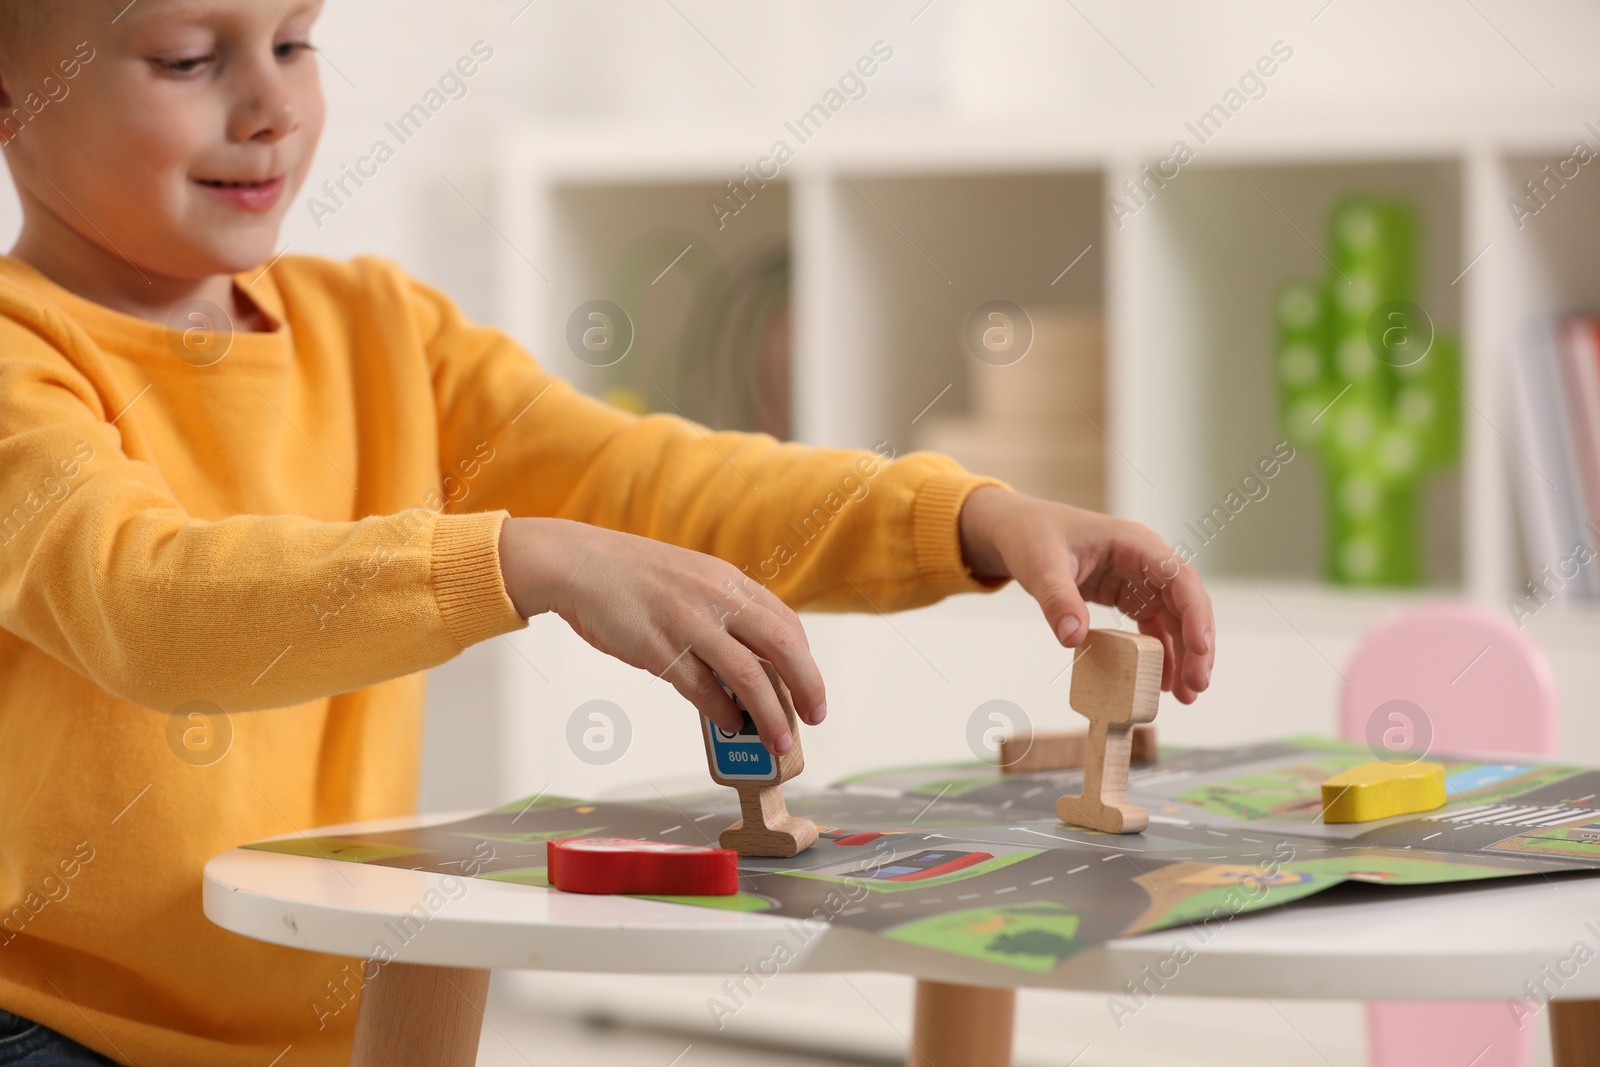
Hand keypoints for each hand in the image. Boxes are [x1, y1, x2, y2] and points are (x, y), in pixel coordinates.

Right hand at [498, 517, 823, 752]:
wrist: (578, 563)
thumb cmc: (632, 576)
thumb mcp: (691, 578)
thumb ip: (722, 610)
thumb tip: (750, 661)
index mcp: (728, 580)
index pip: (785, 622)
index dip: (806, 660)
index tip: (812, 688)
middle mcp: (716, 598)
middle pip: (781, 647)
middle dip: (807, 687)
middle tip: (815, 718)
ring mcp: (689, 622)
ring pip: (749, 676)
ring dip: (770, 715)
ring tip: (776, 742)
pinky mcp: (659, 648)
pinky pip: (703, 690)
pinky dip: (722, 712)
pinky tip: (729, 723)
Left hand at [958, 487, 1214, 701]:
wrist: (1018, 531)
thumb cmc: (1031, 536)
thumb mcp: (1039, 565)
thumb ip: (1057, 599)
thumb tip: (1073, 638)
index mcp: (1133, 542)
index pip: (1178, 577)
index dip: (1194, 612)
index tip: (1201, 647)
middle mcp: (1145, 560)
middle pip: (1185, 602)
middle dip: (1196, 644)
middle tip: (1198, 685)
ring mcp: (1139, 579)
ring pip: (1174, 618)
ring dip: (1183, 655)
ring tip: (1187, 695)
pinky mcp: (1128, 596)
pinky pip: (1153, 626)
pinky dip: (1160, 653)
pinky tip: (1164, 682)